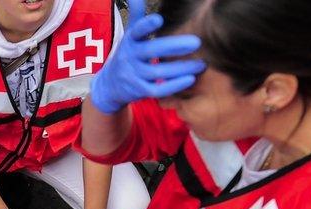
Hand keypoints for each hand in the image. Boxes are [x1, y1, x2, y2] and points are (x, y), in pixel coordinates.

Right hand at [89, 0, 206, 113]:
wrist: (109, 86)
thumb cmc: (126, 55)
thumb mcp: (129, 35)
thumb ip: (136, 15)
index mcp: (129, 41)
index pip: (136, 32)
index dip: (146, 26)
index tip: (159, 19)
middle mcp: (130, 57)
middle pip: (151, 51)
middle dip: (173, 46)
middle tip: (196, 42)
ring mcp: (134, 76)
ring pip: (158, 72)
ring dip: (181, 68)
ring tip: (201, 64)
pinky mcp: (140, 91)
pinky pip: (158, 90)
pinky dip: (174, 86)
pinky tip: (190, 79)